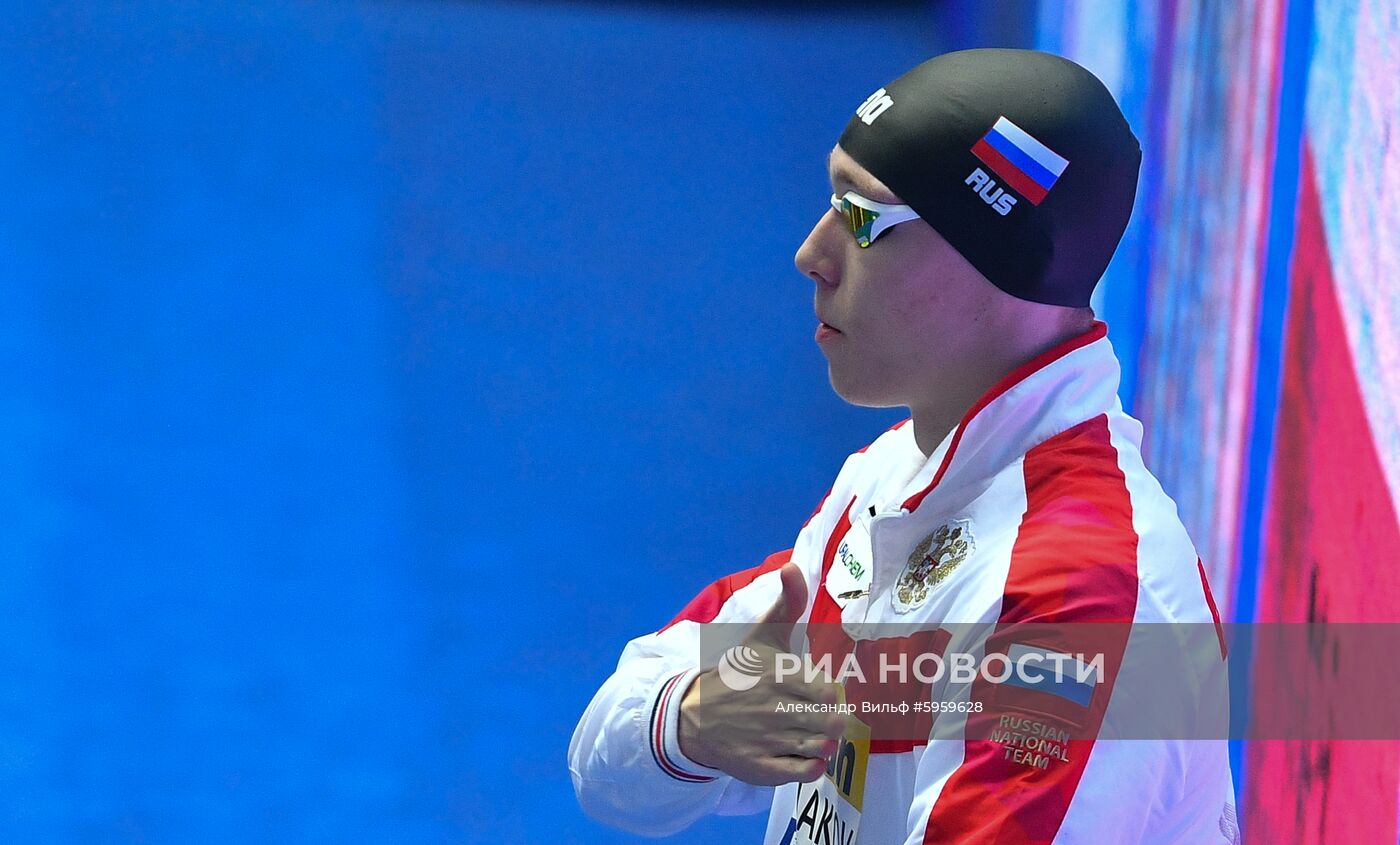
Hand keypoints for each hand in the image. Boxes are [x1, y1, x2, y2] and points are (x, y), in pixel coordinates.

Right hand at [676, 563, 845, 785]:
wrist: (693, 715)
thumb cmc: (736, 674)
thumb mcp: (761, 636)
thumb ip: (787, 603)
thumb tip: (793, 565)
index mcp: (778, 675)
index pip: (831, 692)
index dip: (829, 694)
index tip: (816, 692)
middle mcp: (773, 709)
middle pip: (832, 723)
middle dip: (830, 720)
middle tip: (814, 715)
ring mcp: (766, 741)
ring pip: (822, 748)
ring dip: (820, 743)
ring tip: (804, 732)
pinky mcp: (760, 769)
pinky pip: (805, 774)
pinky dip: (810, 766)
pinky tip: (800, 753)